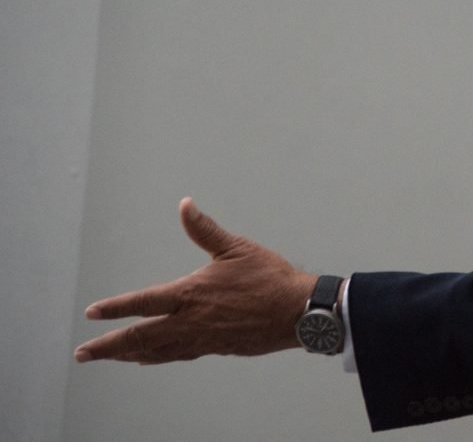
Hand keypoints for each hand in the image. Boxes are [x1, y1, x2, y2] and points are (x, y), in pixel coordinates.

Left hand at [74, 198, 315, 364]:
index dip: (115, 308)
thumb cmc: (270, 277)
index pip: (143, 303)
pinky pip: (178, 355)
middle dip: (107, 346)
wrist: (298, 311)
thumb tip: (185, 204)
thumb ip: (205, 229)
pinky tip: (149, 358)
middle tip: (83, 353)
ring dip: (129, 355)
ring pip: (156, 351)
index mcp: (192, 293)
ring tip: (111, 356)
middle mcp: (191, 320)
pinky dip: (158, 357)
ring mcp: (202, 338)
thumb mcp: (236, 247)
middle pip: (140, 338)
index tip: (92, 312)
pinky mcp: (216, 347)